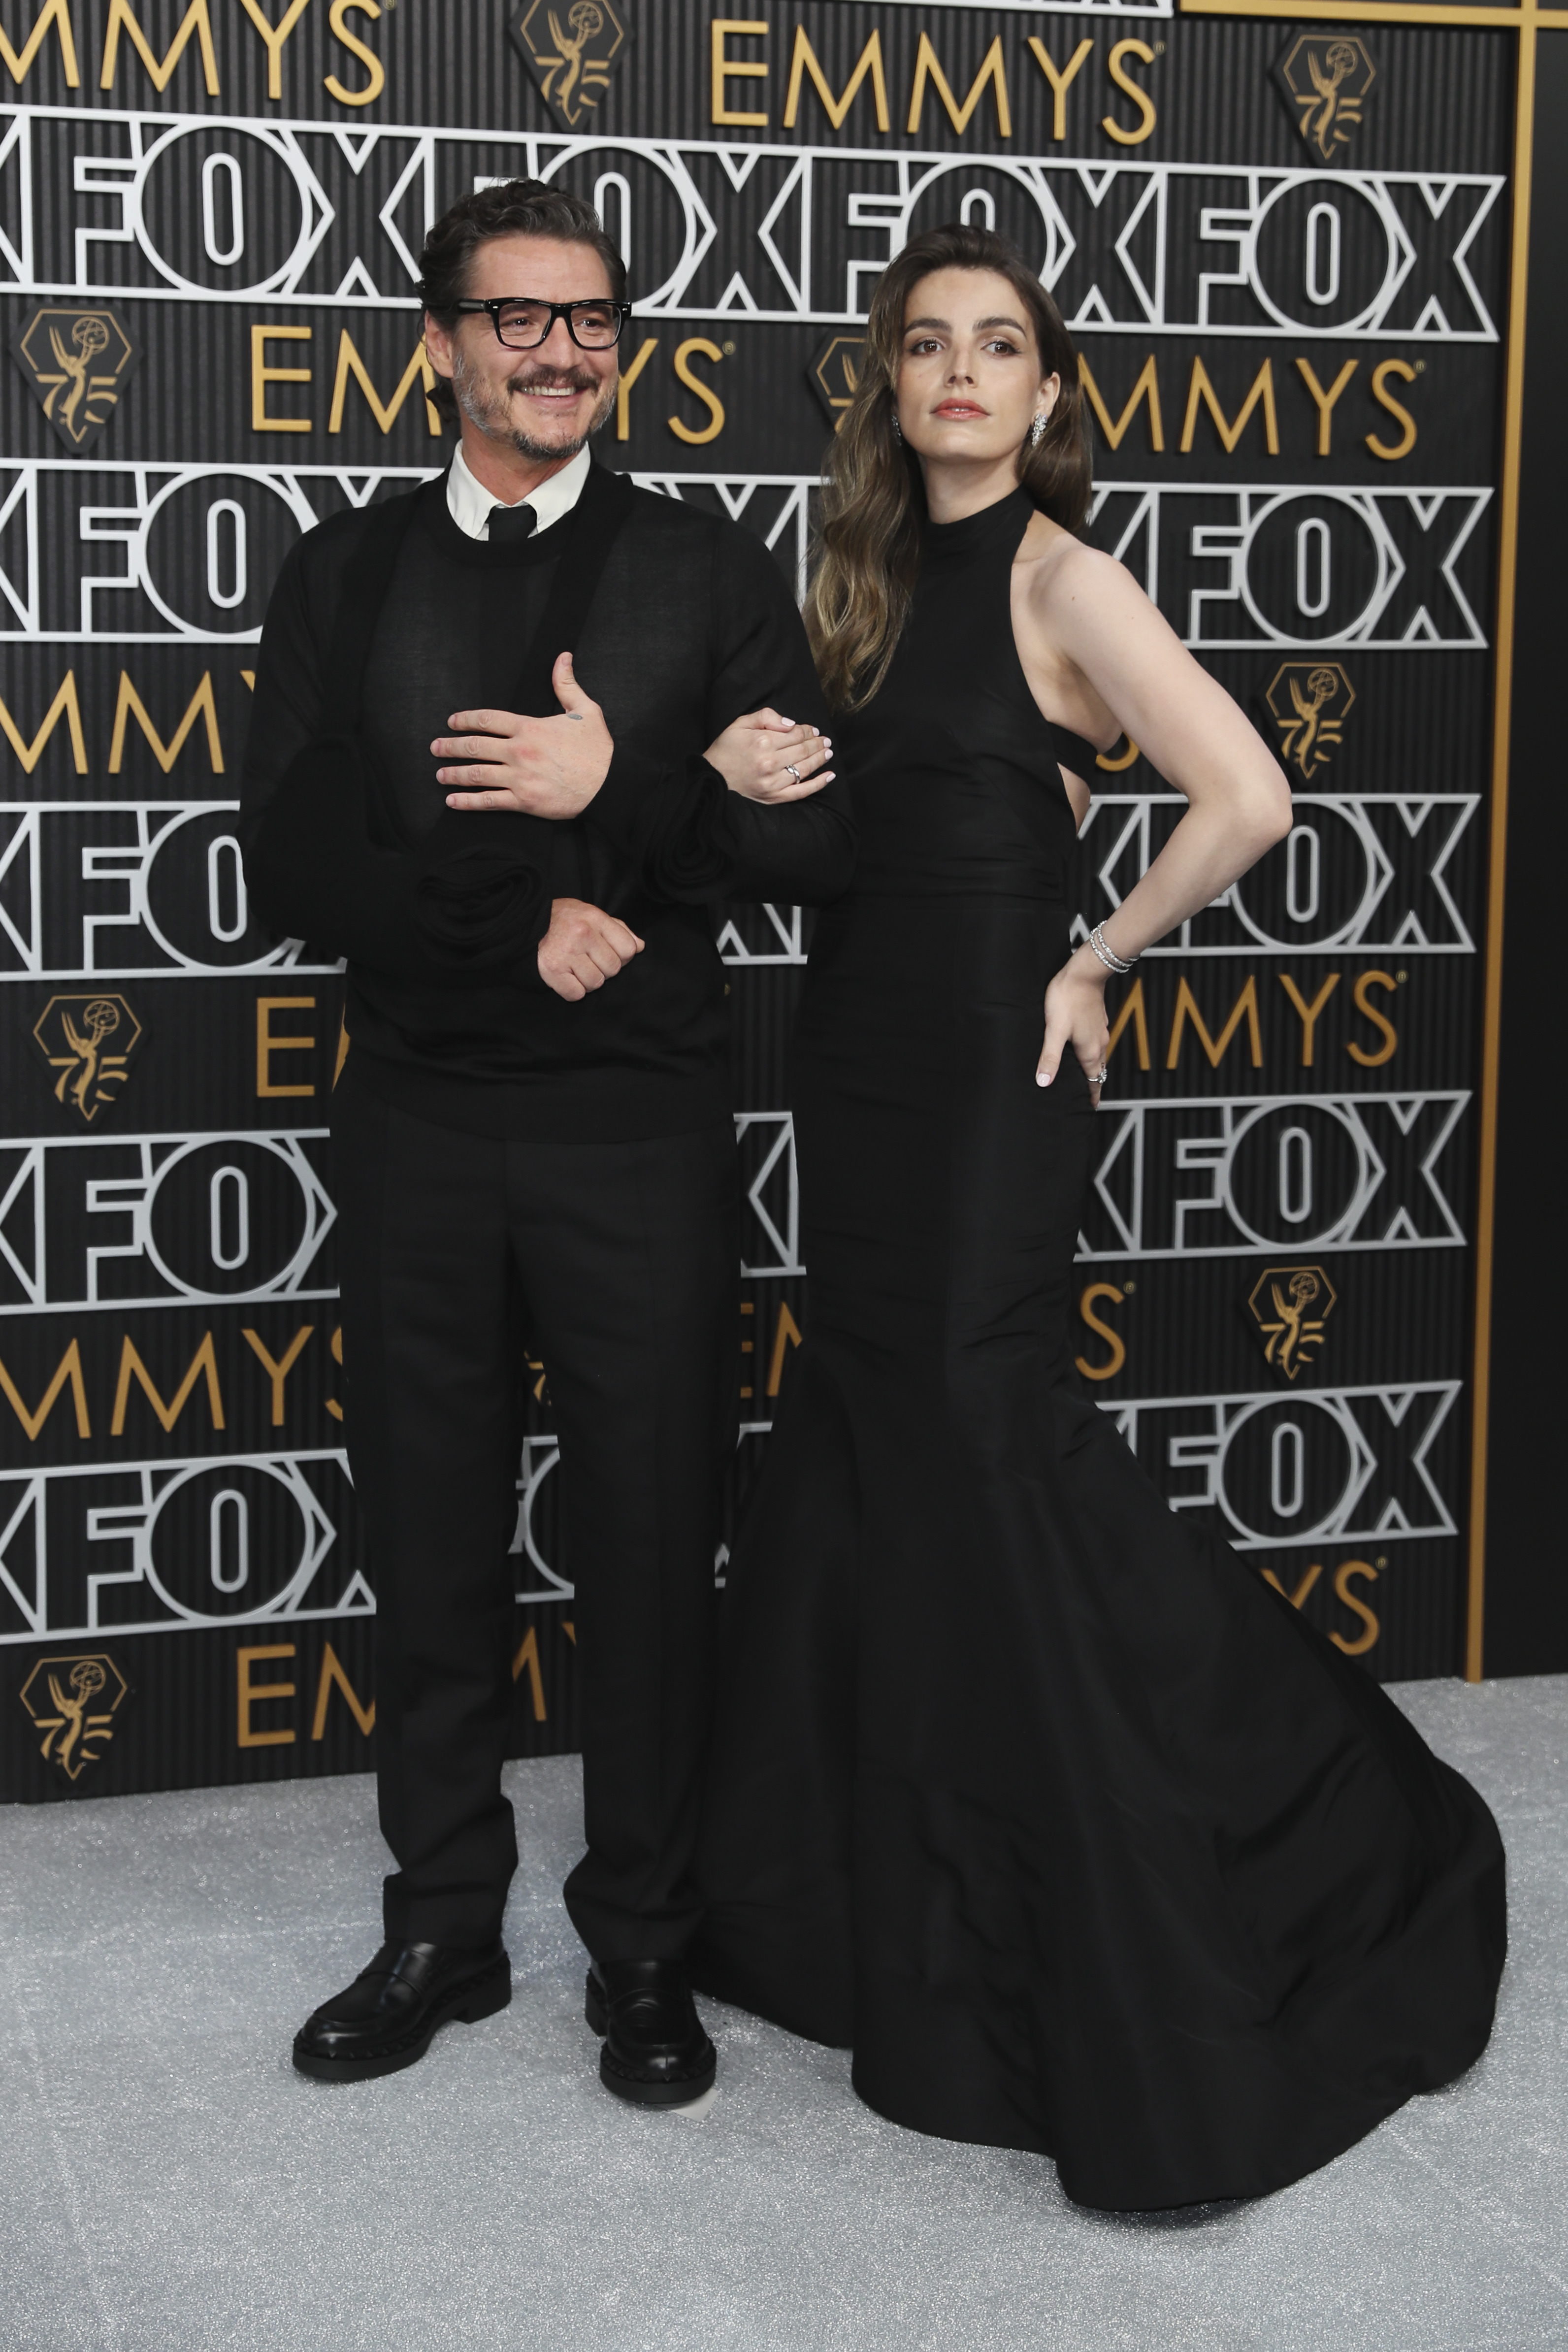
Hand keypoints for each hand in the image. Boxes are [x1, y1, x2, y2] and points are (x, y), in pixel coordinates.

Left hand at [434, 653, 613, 818]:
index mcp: (530, 727)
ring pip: (477, 774)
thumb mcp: (586, 711)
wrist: (610, 785)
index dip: (466, 720)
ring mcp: (520, 777)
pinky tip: (453, 801)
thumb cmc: (599, 750)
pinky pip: (489, 801)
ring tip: (440, 774)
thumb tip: (562, 657)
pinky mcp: (524, 801)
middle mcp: (519, 751)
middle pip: (475, 746)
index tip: (452, 721)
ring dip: (454, 774)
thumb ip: (566, 684)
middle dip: (451, 746)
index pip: (488, 720)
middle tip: (436, 747)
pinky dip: (468, 802)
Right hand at [537, 897, 643, 1001]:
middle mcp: (582, 934)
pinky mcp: (553, 971)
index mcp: (595, 918)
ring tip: (575, 967)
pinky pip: (576, 994)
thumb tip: (640, 947)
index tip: (607, 952)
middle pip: (613, 969)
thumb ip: (618, 929)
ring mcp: (567, 953)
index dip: (621, 956)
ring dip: (587, 981)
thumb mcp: (591, 914)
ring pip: (596, 983)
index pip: (628, 949)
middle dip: (603, 969)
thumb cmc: (562, 921)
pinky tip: (566, 977)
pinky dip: (573, 990)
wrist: (524, 924)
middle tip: (587, 960)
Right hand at [704, 708, 834, 802]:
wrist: (712, 778)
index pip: (795, 734)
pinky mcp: (774, 797)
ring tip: (827, 752)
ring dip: (820, 759)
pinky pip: (802, 791)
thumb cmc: (726, 749)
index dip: (807, 730)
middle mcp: (770, 762)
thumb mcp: (740, 724)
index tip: (812, 730)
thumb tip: (791, 724)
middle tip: (825, 740)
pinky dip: (819, 784)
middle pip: (803, 750)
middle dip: (817, 743)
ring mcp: (773, 782)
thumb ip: (766, 717)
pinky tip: (830, 776)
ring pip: (805, 769)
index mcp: (762, 742)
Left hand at [1037, 946, 1110, 1102]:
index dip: (1092, 1095)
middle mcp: (1099, 1042)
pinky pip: (1096, 1041)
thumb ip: (1049, 1057)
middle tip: (1086, 1096)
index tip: (1091, 1107)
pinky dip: (1090, 1050)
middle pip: (1098, 1069)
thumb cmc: (1068, 999)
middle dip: (1093, 1083)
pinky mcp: (1096, 1019)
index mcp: (1089, 1050)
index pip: (1094, 1080)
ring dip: (1092, 1067)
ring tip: (1084, 1075)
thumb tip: (1044, 1082)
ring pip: (1098, 1055)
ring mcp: (1099, 1030)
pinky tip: (1081, 1046)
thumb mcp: (1055, 1031)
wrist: (1084, 972)